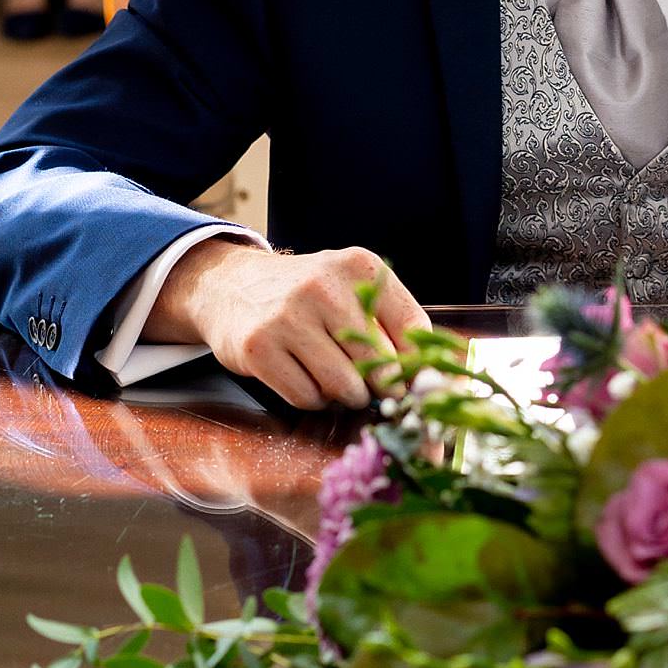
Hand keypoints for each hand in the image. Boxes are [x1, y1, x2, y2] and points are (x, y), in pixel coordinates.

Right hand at [149, 240, 430, 409]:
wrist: (234, 286)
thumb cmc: (310, 297)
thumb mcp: (353, 290)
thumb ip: (394, 325)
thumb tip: (433, 380)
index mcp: (360, 268)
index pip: (412, 328)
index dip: (417, 366)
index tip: (415, 383)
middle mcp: (325, 286)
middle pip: (379, 364)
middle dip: (380, 387)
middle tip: (371, 387)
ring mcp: (288, 316)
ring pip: (343, 386)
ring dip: (346, 396)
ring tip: (337, 380)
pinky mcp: (259, 346)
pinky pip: (305, 396)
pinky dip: (312, 399)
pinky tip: (306, 378)